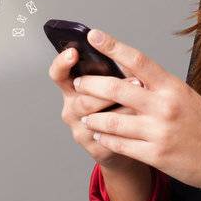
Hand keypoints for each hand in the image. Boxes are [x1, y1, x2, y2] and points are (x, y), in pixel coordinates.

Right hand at [47, 45, 145, 169]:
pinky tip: (140, 119)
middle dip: (108, 88)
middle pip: (82, 97)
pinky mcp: (94, 148)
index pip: (58, 74)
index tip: (73, 52)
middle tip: (135, 80)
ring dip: (121, 105)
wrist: (127, 143)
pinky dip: (125, 125)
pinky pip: (108, 135)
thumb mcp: (112, 85)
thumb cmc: (119, 106)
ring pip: (95, 116)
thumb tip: (121, 51)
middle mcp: (71, 109)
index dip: (62, 63)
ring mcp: (80, 130)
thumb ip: (111, 71)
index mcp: (72, 89)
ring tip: (142, 97)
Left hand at [71, 28, 200, 199]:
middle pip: (117, 88)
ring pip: (112, 119)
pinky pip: (120, 144)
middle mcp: (165, 106)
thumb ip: (158, 86)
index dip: (113, 46)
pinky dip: (105, 138)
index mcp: (172, 87)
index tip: (93, 35)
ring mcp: (160, 131)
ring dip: (93, 115)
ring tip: (84, 112)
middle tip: (78, 82)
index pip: (138, 60)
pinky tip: (98, 133)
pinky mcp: (157, 155)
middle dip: (91, 84)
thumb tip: (127, 72)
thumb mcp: (185, 96)